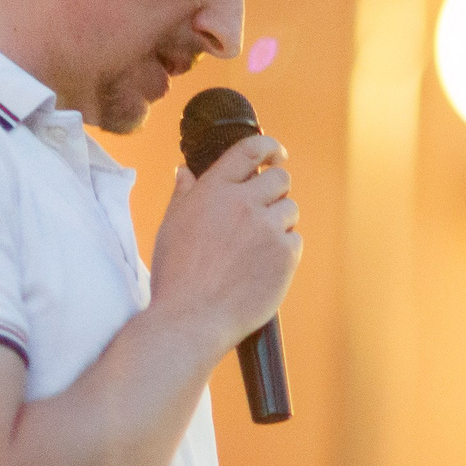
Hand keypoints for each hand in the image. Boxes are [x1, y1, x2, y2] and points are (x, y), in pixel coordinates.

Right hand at [148, 131, 299, 351]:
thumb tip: (186, 172)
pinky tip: (261, 268)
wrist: (191, 318)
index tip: (276, 155)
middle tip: (263, 212)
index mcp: (214, 190)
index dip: (269, 147)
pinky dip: (284, 251)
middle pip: (280, 179)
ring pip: (290, 210)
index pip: (250, 150)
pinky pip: (295, 241)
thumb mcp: (170, 227)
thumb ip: (184, 195)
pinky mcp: (285, 255)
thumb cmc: (177, 276)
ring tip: (255, 248)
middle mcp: (242, 203)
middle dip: (275, 192)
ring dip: (279, 223)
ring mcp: (266, 228)